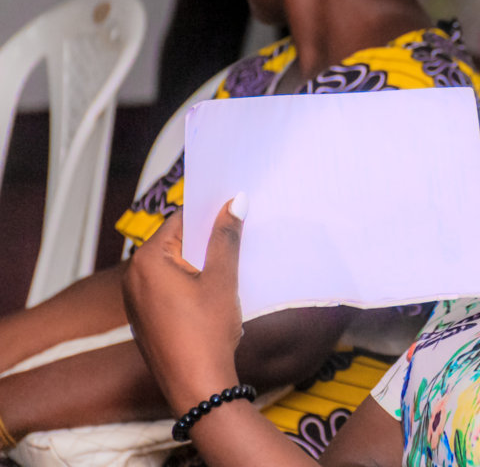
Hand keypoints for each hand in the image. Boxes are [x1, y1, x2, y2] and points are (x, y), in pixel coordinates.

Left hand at [122, 197, 246, 412]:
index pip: (180, 220)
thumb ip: (226, 237)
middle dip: (206, 240)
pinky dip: (190, 283)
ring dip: (200, 263)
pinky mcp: (144, 316)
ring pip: (173, 265)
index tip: (233, 210)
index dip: (209, 213)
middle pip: (175, 242)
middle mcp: (133, 276)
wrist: (196, 386)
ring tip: (228, 272)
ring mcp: (136, 298)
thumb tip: (235, 203)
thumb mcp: (222, 279)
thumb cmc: (206, 333)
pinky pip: (168, 287)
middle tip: (237, 241)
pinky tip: (213, 295)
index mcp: (147, 260)